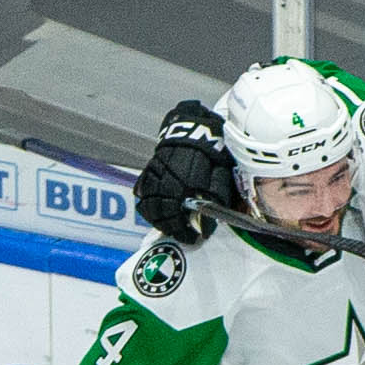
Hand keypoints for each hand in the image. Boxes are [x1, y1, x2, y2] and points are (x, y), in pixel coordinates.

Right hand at [134, 101, 235, 244]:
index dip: (184, 232)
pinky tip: (154, 210)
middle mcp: (167, 182)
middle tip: (181, 234)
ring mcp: (155, 175)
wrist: (195, 126)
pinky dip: (146, 203)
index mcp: (185, 185)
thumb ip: (216, 196)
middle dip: (171, 227)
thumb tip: (208, 222)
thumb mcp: (221, 173)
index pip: (179, 217)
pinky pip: (143, 190)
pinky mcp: (150, 168)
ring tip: (168, 226)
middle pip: (162, 214)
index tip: (193, 238)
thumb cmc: (212, 150)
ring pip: (149, 204)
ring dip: (157, 219)